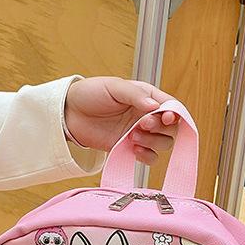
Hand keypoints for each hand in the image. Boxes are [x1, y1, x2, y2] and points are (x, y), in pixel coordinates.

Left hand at [64, 77, 178, 163]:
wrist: (70, 114)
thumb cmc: (91, 94)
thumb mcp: (114, 87)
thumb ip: (136, 96)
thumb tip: (154, 107)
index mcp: (148, 97)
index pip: (172, 106)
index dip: (174, 114)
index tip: (165, 118)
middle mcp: (147, 115)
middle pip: (171, 128)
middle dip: (160, 129)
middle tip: (141, 125)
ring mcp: (140, 133)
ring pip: (163, 143)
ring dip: (152, 142)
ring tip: (132, 136)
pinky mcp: (130, 148)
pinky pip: (149, 157)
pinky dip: (146, 156)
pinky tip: (133, 149)